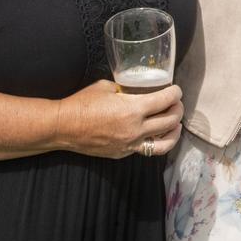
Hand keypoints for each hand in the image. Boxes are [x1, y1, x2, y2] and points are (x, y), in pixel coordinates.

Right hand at [53, 80, 184, 158]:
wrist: (63, 127)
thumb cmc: (82, 103)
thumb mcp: (107, 87)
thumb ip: (125, 89)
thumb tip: (134, 88)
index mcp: (133, 109)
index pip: (165, 101)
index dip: (175, 93)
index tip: (176, 90)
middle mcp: (136, 129)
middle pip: (170, 121)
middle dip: (178, 109)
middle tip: (176, 103)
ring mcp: (130, 144)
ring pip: (165, 143)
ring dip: (174, 132)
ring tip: (175, 124)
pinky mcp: (123, 153)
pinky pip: (147, 149)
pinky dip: (156, 141)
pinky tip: (157, 134)